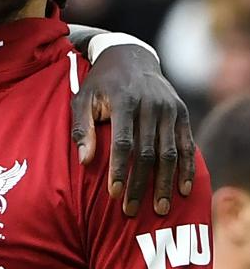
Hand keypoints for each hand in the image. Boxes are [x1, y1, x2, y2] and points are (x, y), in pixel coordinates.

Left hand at [72, 45, 194, 216]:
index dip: (119, 169)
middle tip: (131, 211)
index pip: (123, 142)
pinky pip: (186, 145)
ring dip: (164, 183)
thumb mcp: (82, 99)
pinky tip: (182, 189)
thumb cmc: (99, 84)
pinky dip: (186, 168)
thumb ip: (82, 128)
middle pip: (147, 153)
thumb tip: (84, 161)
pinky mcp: (182, 113)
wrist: (130, 57)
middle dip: (139, 184)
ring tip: (158, 209)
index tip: (113, 194)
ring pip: (169, 153)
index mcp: (124, 101)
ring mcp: (170, 109)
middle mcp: (150, 105)